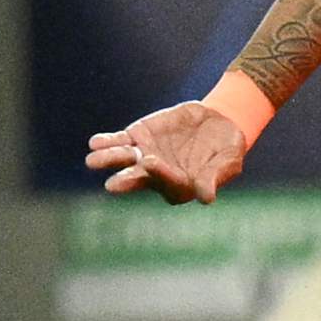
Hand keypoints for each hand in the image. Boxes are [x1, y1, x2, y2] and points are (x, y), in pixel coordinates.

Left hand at [85, 100, 251, 202]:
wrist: (218, 122)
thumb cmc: (227, 148)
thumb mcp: (227, 162)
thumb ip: (215, 177)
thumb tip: (207, 198)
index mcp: (180, 187)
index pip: (168, 183)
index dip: (160, 173)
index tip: (153, 162)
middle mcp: (158, 175)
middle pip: (139, 179)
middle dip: (126, 180)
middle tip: (112, 185)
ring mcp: (145, 155)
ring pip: (124, 160)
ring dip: (108, 160)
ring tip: (92, 161)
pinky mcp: (138, 136)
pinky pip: (119, 141)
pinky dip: (107, 142)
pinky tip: (95, 144)